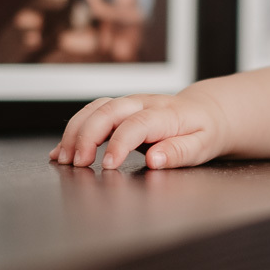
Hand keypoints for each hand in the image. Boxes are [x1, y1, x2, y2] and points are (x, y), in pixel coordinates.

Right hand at [50, 91, 226, 169]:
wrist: (207, 111)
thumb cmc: (205, 131)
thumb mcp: (203, 146)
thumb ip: (179, 152)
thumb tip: (155, 159)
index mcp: (166, 114)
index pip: (138, 124)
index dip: (119, 143)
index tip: (108, 166)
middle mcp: (144, 104)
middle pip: (108, 110)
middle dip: (87, 135)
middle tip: (78, 163)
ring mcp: (129, 104)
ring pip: (95, 109)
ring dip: (76, 132)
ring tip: (64, 159)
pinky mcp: (120, 109)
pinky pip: (91, 114)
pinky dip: (74, 131)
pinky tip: (62, 150)